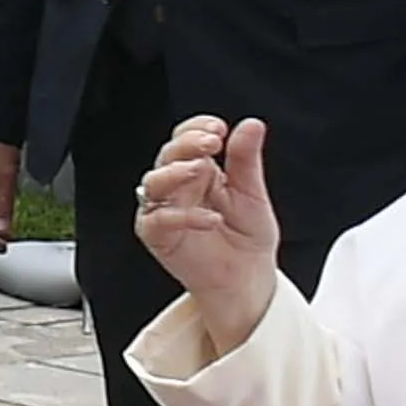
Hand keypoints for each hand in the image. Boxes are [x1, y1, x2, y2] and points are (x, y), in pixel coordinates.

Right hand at [133, 114, 280, 348]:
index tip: (218, 128)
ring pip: (153, 183)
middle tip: (211, 142)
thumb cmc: (247, 239)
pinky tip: (210, 218)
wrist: (247, 280)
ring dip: (175, 172)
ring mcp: (165, 210)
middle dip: (186, 144)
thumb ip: (246, 160)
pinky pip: (158, 220)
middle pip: (167, 155)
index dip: (196, 128)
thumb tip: (251, 125)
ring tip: (202, 169)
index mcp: (201, 171)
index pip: (187, 138)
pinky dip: (181, 216)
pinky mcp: (158, 236)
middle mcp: (179, 187)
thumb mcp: (253, 193)